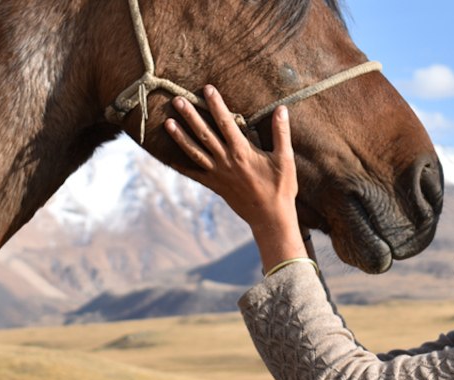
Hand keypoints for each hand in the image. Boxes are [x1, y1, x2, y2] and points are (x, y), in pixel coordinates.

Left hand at [165, 85, 306, 271]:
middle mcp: (226, 161)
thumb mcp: (285, 158)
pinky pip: (194, 175)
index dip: (216, 104)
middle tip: (177, 100)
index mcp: (242, 151)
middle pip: (204, 134)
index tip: (207, 89)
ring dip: (180, 137)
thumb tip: (282, 108)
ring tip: (167, 122)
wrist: (270, 217)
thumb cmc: (281, 188)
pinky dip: (181, 167)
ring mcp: (218, 174)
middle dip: (190, 116)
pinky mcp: (215, 186)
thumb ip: (281, 132)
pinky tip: (169, 158)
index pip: (225, 122)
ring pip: (194, 152)